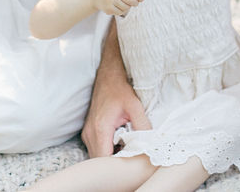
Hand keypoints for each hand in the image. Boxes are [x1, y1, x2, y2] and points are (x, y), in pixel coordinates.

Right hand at [82, 24, 151, 156]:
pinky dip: (108, 150)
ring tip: (127, 153)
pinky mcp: (89, 131)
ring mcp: (87, 133)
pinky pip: (97, 148)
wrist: (109, 73)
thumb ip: (143, 126)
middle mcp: (90, 133)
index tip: (130, 167)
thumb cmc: (120, 87)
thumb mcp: (135, 106)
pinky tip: (121, 145)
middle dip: (114, 164)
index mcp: (100, 129)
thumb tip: (152, 143)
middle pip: (99, 161)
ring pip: (97, 156)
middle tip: (131, 161)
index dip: (116, 166)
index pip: (104, 160)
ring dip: (111, 157)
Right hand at [92, 0, 144, 15]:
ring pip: (127, 8)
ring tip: (121, 2)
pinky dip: (121, 10)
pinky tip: (116, 5)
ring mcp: (111, 0)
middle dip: (135, 3)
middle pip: (132, 1)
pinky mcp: (108, 8)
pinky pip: (120, 12)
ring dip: (127, 7)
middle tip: (134, 2)